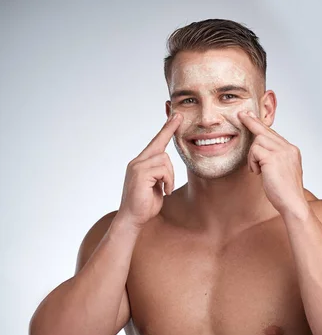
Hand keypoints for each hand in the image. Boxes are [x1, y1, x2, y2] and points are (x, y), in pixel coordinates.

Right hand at [118, 112, 182, 228]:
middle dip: (170, 170)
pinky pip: (163, 169)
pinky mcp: (140, 173)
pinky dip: (168, 181)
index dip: (167, 128)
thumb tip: (167, 166)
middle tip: (168, 186)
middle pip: (162, 150)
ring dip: (170, 178)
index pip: (156, 142)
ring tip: (165, 190)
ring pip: (164, 160)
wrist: (133, 219)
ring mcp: (137, 166)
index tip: (176, 116)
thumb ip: (160, 173)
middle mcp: (137, 161)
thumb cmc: (145, 205)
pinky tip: (164, 191)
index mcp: (140, 163)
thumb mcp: (156, 186)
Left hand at [238, 110, 307, 216]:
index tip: (250, 116)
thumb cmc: (285, 193)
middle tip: (240, 114)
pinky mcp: (273, 158)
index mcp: (292, 151)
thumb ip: (274, 160)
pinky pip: (255, 151)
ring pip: (258, 140)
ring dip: (252, 156)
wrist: (292, 204)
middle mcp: (288, 148)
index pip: (274, 134)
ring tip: (256, 170)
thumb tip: (259, 154)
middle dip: (251, 123)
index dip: (260, 126)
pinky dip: (252, 162)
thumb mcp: (281, 171)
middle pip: (265, 131)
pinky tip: (257, 172)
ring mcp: (282, 152)